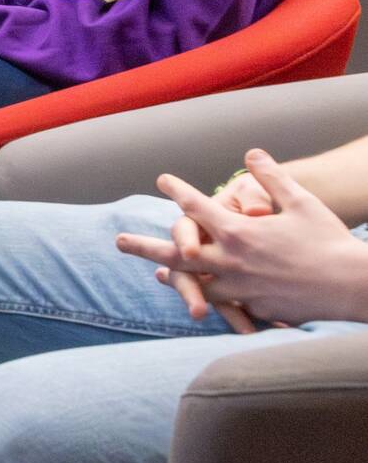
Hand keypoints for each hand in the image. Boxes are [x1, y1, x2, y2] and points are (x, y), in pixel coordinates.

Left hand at [115, 153, 367, 330]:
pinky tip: (200, 299)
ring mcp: (240, 290)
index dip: (178, 190)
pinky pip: (225, 305)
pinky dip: (209, 299)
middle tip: (118, 241)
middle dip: (144, 246)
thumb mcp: (301, 202)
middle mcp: (231, 262)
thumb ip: (271, 177)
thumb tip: (251, 153)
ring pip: (196, 284)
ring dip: (174, 278)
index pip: (198, 207)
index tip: (162, 180)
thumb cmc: (329, 240)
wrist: (354, 287)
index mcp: (238, 232)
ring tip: (155, 275)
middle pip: (176, 254)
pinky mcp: (254, 309)